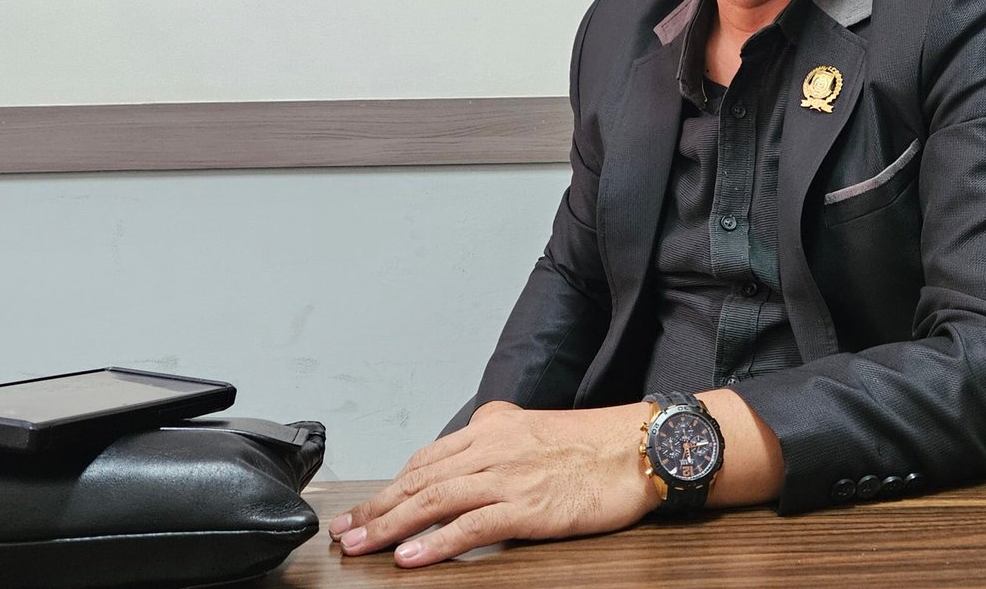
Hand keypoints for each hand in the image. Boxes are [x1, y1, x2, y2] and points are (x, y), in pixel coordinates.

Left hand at [328, 400, 655, 566]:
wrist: (641, 447)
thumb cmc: (597, 444)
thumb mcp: (538, 428)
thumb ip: (501, 437)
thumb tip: (469, 447)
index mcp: (495, 427)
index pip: (428, 458)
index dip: (391, 485)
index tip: (366, 507)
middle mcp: (494, 448)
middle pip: (420, 479)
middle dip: (377, 507)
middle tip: (344, 531)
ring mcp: (509, 477)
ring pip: (435, 500)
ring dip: (391, 526)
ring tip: (361, 546)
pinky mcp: (528, 506)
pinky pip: (472, 525)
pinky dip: (437, 542)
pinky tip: (411, 557)